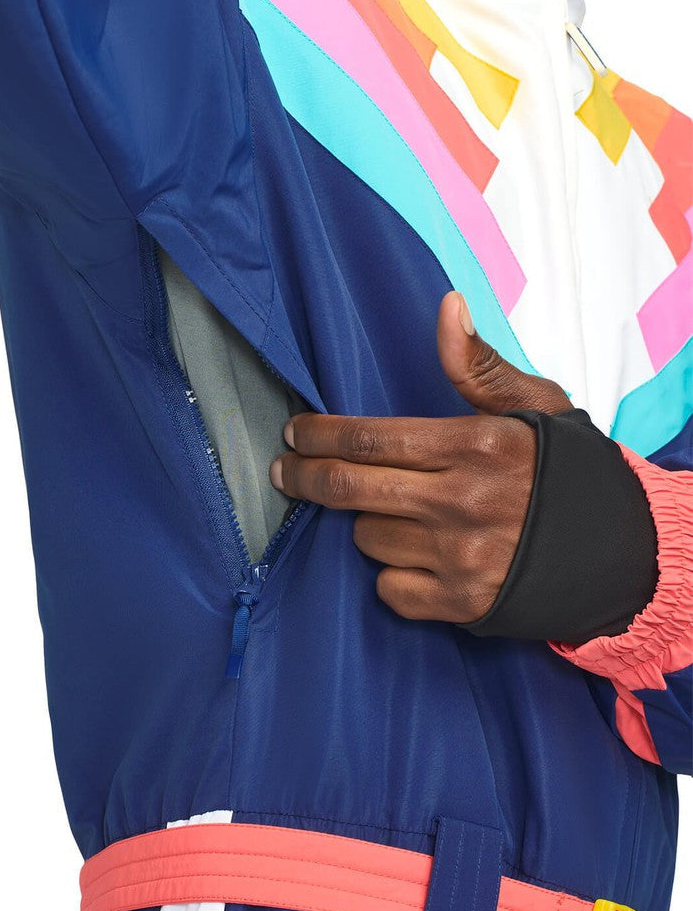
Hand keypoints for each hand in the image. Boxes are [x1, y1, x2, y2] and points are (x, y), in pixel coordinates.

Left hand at [269, 290, 571, 622]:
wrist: (624, 552)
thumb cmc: (569, 472)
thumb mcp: (537, 406)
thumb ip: (480, 365)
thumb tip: (447, 306)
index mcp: (476, 445)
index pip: (370, 437)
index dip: (319, 435)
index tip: (293, 433)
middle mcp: (463, 501)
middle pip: (351, 488)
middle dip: (305, 477)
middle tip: (287, 471)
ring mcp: (461, 557)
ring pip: (368, 539)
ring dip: (367, 524)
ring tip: (398, 514)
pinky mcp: (463, 604)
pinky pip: (389, 589)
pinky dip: (392, 574)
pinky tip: (418, 557)